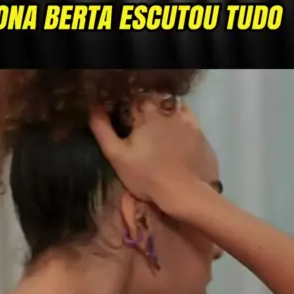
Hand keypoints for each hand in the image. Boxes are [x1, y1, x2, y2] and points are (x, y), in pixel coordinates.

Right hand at [89, 96, 205, 204]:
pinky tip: (177, 130)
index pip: (132, 101)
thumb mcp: (116, 155)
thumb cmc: (146, 176)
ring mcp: (186, 120)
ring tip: (159, 129)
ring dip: (163, 111)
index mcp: (145, 114)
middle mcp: (167, 111)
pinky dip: (181, 118)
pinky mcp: (200, 132)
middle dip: (145, 109)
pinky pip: (189, 116)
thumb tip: (93, 108)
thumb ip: (102, 130)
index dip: (126, 109)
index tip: (124, 122)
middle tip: (141, 128)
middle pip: (152, 101)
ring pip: (171, 106)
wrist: (184, 192)